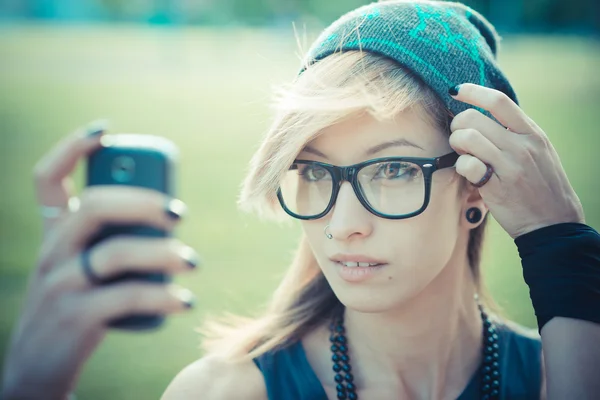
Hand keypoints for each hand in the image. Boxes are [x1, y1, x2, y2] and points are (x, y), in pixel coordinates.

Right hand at [1, 123, 197, 399]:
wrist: (38, 369)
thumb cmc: (77, 309)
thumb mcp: (83, 270)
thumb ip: (112, 242)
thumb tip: (170, 219)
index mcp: (53, 235)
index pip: (46, 180)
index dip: (70, 148)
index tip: (104, 129)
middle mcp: (51, 253)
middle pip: (94, 207)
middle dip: (143, 202)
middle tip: (180, 214)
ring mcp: (59, 285)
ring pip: (115, 252)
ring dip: (164, 253)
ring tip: (192, 263)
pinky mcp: (75, 317)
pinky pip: (126, 296)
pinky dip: (163, 296)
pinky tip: (184, 301)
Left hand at [448, 83, 584, 238]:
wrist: (553, 222)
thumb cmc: (541, 185)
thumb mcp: (538, 151)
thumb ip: (515, 132)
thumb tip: (484, 113)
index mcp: (532, 133)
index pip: (499, 101)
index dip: (473, 91)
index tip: (456, 90)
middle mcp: (522, 146)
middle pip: (474, 118)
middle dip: (457, 125)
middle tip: (459, 138)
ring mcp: (510, 166)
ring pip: (467, 138)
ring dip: (456, 144)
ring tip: (463, 154)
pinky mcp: (497, 187)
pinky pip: (466, 165)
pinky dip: (460, 166)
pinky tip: (469, 173)